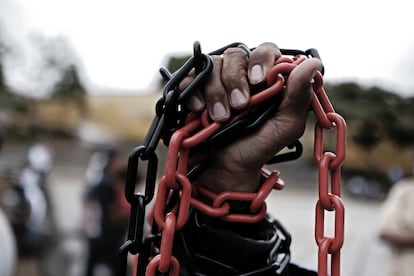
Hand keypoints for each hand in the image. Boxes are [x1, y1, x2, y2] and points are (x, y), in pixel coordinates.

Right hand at [182, 42, 321, 192]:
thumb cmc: (257, 147)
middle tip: (240, 106)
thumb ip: (298, 96)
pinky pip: (188, 78)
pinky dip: (193, 92)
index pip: (265, 52)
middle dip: (236, 80)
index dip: (261, 60)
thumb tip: (313, 62)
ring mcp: (214, 83)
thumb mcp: (285, 127)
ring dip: (217, 92)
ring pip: (213, 66)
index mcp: (264, 80)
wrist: (224, 170)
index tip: (259, 81)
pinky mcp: (192, 92)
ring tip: (220, 119)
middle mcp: (239, 76)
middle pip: (236, 55)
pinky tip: (199, 110)